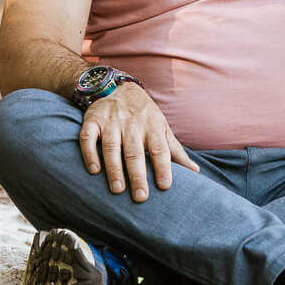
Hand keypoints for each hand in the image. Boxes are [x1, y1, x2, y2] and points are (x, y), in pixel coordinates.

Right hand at [79, 82, 199, 201]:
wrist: (118, 87)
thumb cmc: (145, 115)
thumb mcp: (162, 128)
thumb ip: (176, 151)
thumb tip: (195, 171)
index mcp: (153, 127)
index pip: (160, 149)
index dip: (163, 167)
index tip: (165, 186)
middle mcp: (132, 124)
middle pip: (135, 151)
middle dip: (138, 174)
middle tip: (140, 196)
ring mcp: (111, 122)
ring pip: (112, 146)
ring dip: (114, 168)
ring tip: (117, 189)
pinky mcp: (92, 121)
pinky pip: (88, 137)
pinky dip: (90, 153)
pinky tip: (93, 170)